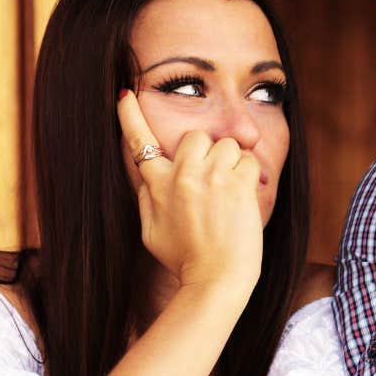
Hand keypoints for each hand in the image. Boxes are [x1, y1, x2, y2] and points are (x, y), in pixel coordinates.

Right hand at [118, 91, 263, 292]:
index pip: (139, 143)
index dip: (130, 117)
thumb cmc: (185, 260)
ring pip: (226, 145)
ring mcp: (211, 177)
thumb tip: (150, 178)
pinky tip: (242, 200)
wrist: (216, 280)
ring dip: (230, 164)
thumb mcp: (151, 232)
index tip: (125, 95)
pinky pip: (248, 160)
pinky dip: (249, 176)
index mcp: (156, 185)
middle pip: (196, 136)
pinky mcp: (238, 183)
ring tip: (228, 195)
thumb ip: (148, 199)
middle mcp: (181, 175)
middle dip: (206, 152)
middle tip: (212, 182)